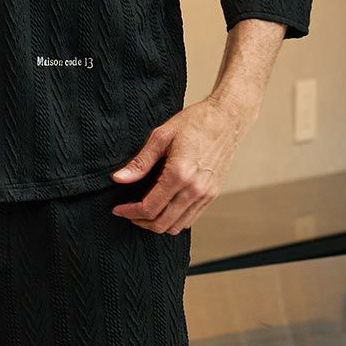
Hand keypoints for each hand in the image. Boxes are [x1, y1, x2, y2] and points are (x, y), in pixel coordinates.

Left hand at [110, 98, 251, 232]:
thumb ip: (140, 162)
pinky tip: (165, 208)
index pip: (150, 208)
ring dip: (158, 224)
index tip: (119, 209)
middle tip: (129, 213)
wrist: (226, 119)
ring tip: (145, 213)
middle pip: (162, 223)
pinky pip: (191, 219)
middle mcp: (195, 189)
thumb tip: (119, 179)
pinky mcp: (213, 194)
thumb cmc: (196, 122)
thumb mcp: (161, 137)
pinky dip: (175, 220)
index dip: (130, 212)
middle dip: (141, 222)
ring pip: (177, 226)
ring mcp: (206, 194)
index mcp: (179, 173)